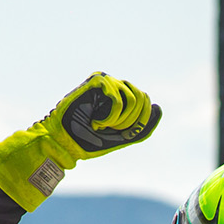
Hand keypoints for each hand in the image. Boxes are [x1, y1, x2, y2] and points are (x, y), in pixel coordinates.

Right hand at [0, 73, 160, 211]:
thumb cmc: (90, 140)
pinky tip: (96, 120)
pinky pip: (120, 99)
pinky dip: (111, 116)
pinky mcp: (98, 80)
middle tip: (109, 128)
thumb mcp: (123, 136)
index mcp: (121, 96)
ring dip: (119, 120)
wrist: (66, 142)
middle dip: (130, 121)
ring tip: (101, 124)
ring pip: (134, 99)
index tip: (117, 131)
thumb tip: (157, 108)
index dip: (138, 121)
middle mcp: (115, 85)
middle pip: (143, 99)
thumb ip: (142, 125)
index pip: (145, 102)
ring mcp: (106, 81)